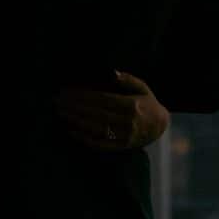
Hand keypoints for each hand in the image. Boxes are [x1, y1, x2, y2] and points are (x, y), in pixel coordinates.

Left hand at [52, 70, 169, 150]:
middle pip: (95, 113)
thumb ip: (128, 79)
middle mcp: (127, 121)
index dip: (82, 95)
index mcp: (132, 105)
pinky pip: (100, 143)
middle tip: (57, 101)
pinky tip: (71, 130)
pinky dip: (84, 138)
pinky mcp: (121, 146)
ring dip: (76, 120)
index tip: (67, 92)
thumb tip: (112, 73)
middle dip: (74, 107)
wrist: (160, 126)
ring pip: (95, 128)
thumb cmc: (148, 103)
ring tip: (61, 113)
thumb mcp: (143, 87)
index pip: (101, 99)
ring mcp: (124, 135)